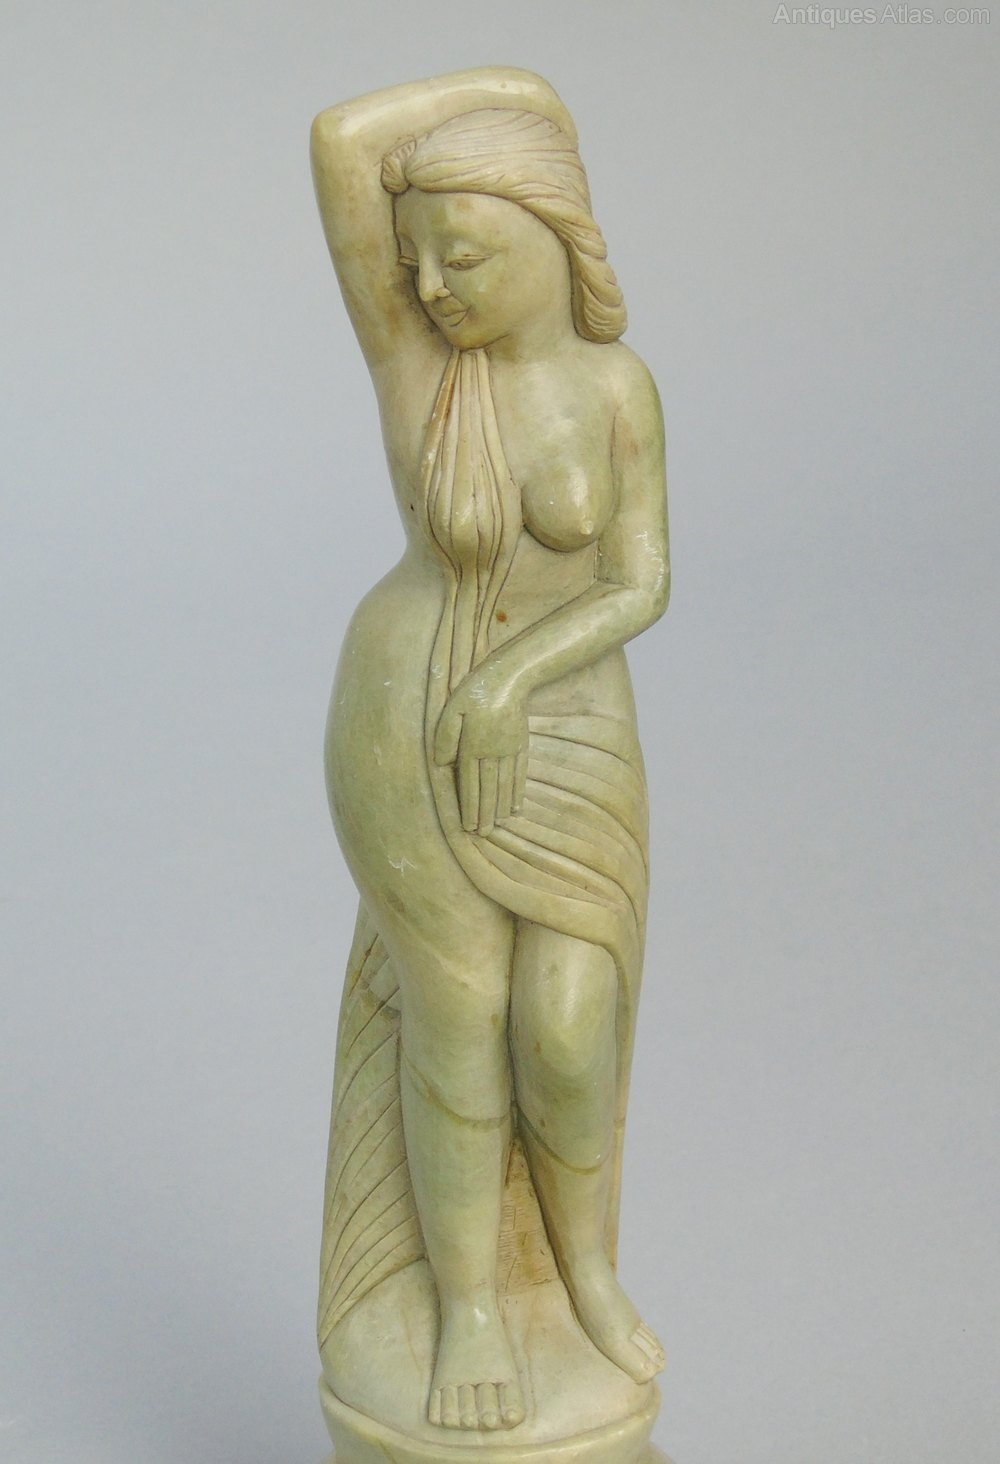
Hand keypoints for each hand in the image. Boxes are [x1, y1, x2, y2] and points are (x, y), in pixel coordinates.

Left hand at [433, 682, 527, 833]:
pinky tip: (516, 806)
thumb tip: (442, 764)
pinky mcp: (521, 745)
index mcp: (472, 746)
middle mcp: (492, 752)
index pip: (470, 784)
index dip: (468, 807)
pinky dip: (517, 792)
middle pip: (488, 790)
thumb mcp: (451, 709)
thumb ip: (445, 737)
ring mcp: (509, 750)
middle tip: (482, 834)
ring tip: (496, 826)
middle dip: (484, 815)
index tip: (467, 826)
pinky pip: (519, 774)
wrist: (511, 676)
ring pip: (504, 786)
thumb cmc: (475, 690)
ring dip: (500, 809)